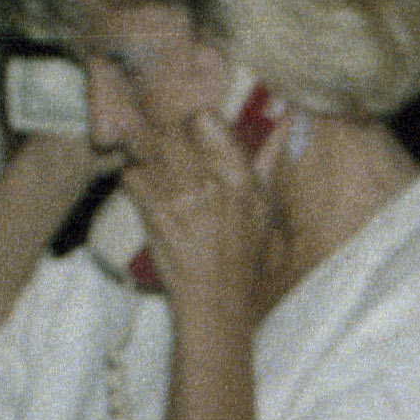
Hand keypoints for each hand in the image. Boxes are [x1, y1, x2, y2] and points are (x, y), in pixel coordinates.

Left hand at [110, 79, 274, 312]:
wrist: (216, 300)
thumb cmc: (243, 254)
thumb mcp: (264, 205)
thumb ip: (268, 159)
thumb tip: (287, 120)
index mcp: (240, 177)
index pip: (205, 119)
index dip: (192, 119)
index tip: (189, 127)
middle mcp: (210, 183)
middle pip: (171, 130)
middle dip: (162, 131)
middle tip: (160, 139)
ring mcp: (179, 198)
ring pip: (147, 148)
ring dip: (143, 150)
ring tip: (147, 157)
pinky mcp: (154, 214)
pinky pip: (132, 176)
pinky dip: (134, 178)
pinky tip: (143, 187)